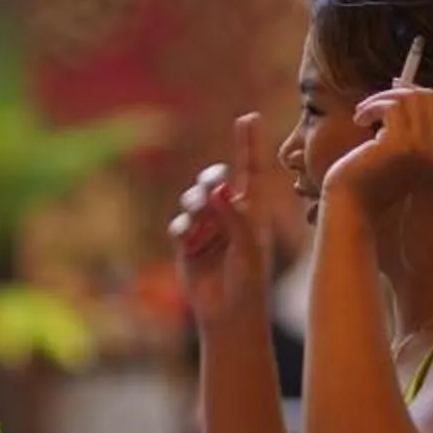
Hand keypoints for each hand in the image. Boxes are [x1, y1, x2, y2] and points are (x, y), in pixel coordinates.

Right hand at [168, 113, 269, 329]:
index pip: (252, 170)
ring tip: (202, 220)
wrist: (229, 315)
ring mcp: (207, 228)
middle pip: (215, 180)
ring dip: (196, 205)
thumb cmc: (250, 283)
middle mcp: (229, 214)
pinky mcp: (186, 244)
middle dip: (210, 178)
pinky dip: (184, 230)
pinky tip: (191, 243)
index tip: (249, 117)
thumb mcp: (249, 248)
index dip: (249, 144)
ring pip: (193, 199)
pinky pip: (179, 224)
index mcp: (252, 211)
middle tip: (213, 184)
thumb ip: (236, 216)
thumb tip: (220, 188)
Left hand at [321, 85, 432, 217]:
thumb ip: (410, 125)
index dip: (421, 96)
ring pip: (409, 99)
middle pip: (430, 99)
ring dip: (380, 99)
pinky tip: (359, 120)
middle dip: (400, 93)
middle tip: (376, 101)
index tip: (396, 94)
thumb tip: (403, 84)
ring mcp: (421, 149)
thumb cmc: (369, 177)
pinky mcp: (399, 146)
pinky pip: (390, 106)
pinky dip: (371, 107)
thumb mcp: (398, 151)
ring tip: (363, 113)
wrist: (352, 205)